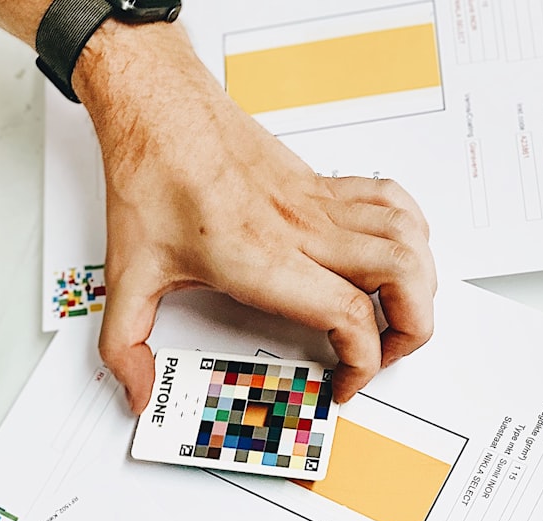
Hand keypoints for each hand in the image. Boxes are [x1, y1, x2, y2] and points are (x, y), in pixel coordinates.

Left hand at [73, 22, 436, 411]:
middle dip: (410, 331)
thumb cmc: (150, 177)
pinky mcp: (319, 181)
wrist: (157, 107)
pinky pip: (391, 201)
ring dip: (419, 283)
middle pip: (402, 276)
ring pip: (408, 236)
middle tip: (381, 356)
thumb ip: (123, 344)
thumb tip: (135, 390)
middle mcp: (300, 228)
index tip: (342, 383)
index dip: (362, 363)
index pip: (349, 315)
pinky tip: (390, 255)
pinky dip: (410, 232)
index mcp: (261, 258)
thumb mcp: (126, 274)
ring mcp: (316, 201)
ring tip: (395, 315)